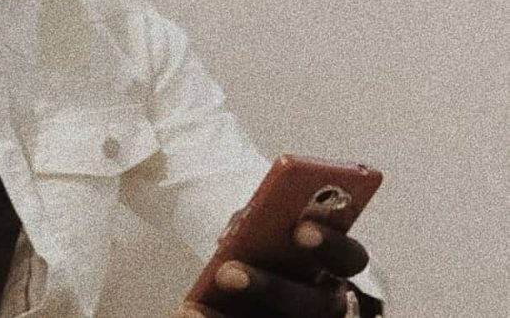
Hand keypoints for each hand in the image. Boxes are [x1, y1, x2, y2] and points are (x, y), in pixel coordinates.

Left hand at [172, 220, 369, 317]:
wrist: (272, 294)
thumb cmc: (275, 253)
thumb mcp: (272, 232)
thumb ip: (259, 226)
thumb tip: (233, 233)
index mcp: (338, 269)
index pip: (348, 257)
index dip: (329, 244)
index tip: (300, 229)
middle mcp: (333, 306)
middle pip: (312, 305)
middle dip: (268, 287)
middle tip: (228, 272)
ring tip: (191, 311)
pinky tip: (187, 314)